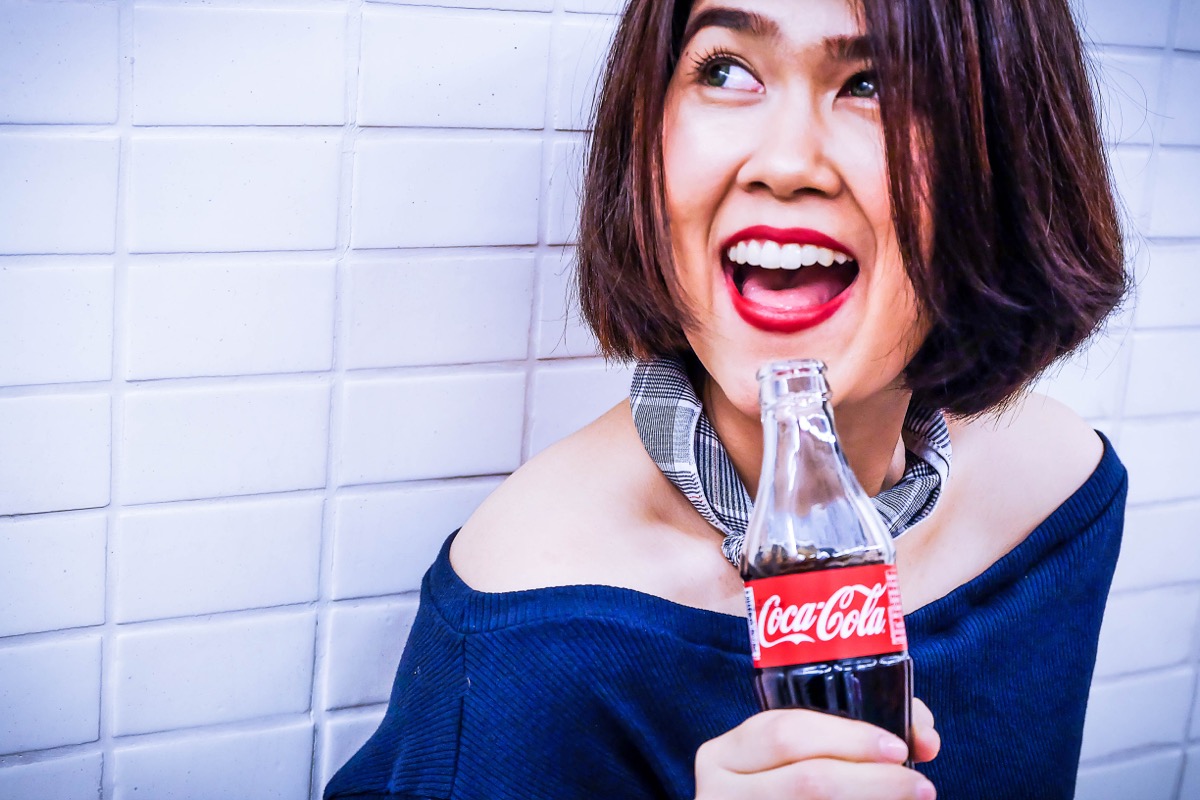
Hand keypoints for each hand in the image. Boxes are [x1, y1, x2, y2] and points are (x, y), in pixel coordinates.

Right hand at [694, 698, 939, 798]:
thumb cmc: (776, 786)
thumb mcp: (790, 757)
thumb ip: (843, 736)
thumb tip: (923, 735)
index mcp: (722, 756)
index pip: (784, 733)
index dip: (846, 737)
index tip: (898, 746)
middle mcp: (719, 793)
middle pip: (808, 781)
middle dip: (872, 779)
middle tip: (919, 784)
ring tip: (916, 797)